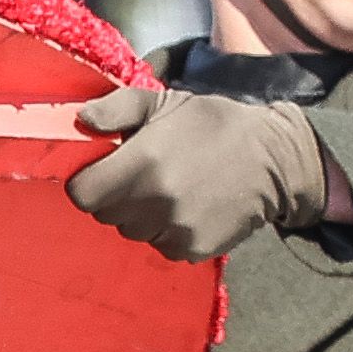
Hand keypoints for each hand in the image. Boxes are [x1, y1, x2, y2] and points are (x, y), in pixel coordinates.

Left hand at [64, 81, 327, 263]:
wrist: (273, 158)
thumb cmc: (211, 124)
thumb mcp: (163, 102)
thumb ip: (116, 109)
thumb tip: (79, 120)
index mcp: (143, 161)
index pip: (82, 194)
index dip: (88, 182)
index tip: (104, 171)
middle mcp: (157, 201)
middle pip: (105, 215)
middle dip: (115, 196)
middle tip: (142, 175)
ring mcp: (176, 230)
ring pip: (132, 232)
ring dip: (141, 215)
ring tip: (170, 189)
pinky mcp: (194, 249)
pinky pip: (160, 246)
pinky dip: (166, 232)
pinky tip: (188, 207)